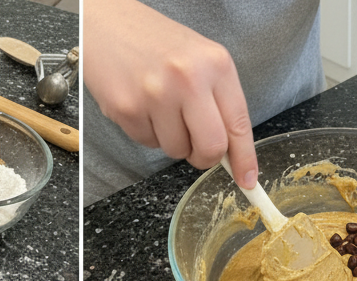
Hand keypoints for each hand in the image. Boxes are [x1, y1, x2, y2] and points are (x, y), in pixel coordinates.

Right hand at [84, 0, 257, 186]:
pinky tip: (142, 105)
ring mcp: (156, 95)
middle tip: (196, 148)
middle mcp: (188, 79)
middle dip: (204, 157)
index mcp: (215, 64)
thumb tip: (230, 150)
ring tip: (161, 108)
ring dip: (171, 140)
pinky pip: (148, 144)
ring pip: (176, 151)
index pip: (238, 123)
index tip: (247, 180)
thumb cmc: (156, 43)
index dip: (244, 158)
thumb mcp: (199, 60)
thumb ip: (218, 101)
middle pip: (210, 147)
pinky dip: (147, 132)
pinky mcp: (128, 110)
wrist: (109, 24)